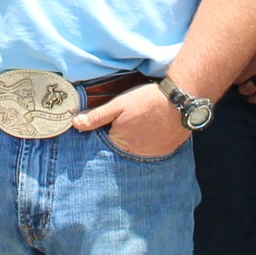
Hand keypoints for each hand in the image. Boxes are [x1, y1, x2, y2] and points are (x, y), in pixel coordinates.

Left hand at [71, 83, 187, 159]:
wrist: (181, 100)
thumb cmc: (147, 100)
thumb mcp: (119, 104)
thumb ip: (97, 116)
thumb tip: (75, 123)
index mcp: (120, 143)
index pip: (105, 144)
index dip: (106, 132)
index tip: (110, 124)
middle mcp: (136, 154)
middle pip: (122, 149)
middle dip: (121, 139)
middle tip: (130, 123)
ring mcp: (152, 154)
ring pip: (137, 151)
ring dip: (136, 142)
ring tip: (141, 126)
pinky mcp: (166, 151)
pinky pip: (153, 151)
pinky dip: (150, 144)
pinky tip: (153, 131)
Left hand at [232, 10, 255, 106]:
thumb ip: (253, 29)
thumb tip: (235, 26)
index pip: (236, 62)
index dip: (228, 67)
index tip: (225, 68)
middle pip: (242, 77)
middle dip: (236, 81)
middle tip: (230, 81)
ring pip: (254, 87)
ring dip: (246, 90)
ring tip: (242, 89)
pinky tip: (252, 99)